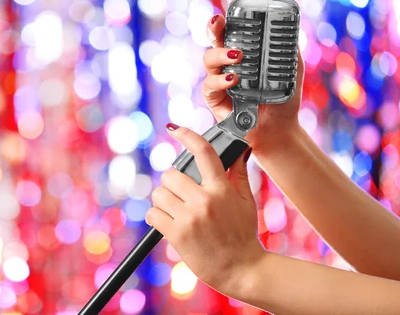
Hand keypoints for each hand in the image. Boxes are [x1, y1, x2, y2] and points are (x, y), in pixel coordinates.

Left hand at [145, 125, 264, 295]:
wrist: (242, 270)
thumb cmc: (243, 234)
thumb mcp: (246, 201)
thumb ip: (238, 173)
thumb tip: (240, 148)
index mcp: (222, 189)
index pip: (204, 153)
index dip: (187, 136)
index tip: (175, 129)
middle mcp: (205, 200)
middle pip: (171, 175)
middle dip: (172, 184)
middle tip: (181, 196)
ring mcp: (190, 217)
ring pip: (159, 194)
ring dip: (163, 202)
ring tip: (177, 213)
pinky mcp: (177, 234)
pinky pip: (152, 215)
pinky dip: (156, 218)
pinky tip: (167, 224)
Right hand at [202, 0, 304, 153]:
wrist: (279, 128)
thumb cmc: (283, 97)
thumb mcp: (291, 65)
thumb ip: (287, 44)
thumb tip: (288, 22)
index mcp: (246, 46)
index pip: (237, 17)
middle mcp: (229, 59)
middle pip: (214, 34)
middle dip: (214, 24)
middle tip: (220, 19)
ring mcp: (219, 77)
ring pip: (208, 57)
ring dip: (220, 54)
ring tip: (239, 58)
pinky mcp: (214, 98)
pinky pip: (209, 84)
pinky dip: (220, 80)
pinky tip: (233, 79)